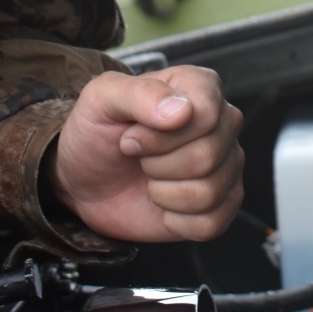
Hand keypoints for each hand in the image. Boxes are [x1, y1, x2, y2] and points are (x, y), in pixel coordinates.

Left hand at [46, 66, 243, 241]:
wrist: (85, 180)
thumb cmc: (96, 134)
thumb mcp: (101, 100)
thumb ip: (140, 93)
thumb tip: (182, 112)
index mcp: (201, 88)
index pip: (206, 116)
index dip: (161, 136)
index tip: (130, 137)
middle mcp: (224, 123)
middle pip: (207, 156)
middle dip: (156, 165)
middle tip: (139, 158)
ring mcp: (228, 164)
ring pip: (208, 192)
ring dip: (163, 193)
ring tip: (149, 178)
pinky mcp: (222, 203)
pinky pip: (211, 223)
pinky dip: (175, 221)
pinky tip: (162, 203)